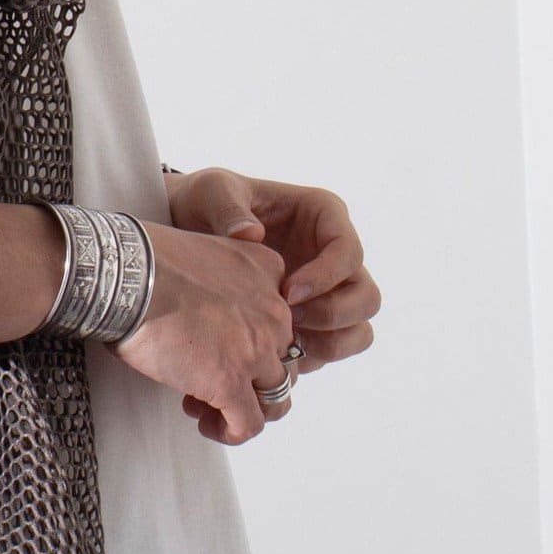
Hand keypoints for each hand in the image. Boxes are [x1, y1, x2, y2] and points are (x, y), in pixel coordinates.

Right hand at [109, 222, 299, 444]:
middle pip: (283, 361)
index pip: (281, 320)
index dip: (251, 342)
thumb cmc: (146, 262)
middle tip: (206, 380)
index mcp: (269, 273)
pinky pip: (249, 424)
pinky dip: (232, 432)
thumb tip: (205, 312)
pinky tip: (209, 426)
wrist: (127, 277)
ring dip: (245, 408)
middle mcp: (275, 313)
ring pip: (276, 397)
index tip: (217, 347)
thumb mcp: (206, 252)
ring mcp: (257, 350)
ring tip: (208, 409)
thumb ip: (223, 279)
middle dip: (248, 377)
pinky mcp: (231, 382)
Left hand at [164, 166, 380, 373]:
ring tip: (282, 344)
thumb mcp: (213, 192)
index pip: (349, 253)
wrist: (186, 231)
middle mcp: (334, 258)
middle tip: (288, 321)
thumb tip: (251, 234)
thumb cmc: (205, 202)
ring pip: (357, 331)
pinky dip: (306, 361)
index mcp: (324, 217)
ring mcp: (326, 293)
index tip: (287, 293)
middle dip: (332, 316)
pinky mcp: (309, 323)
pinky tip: (270, 359)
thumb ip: (229, 208)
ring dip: (327, 345)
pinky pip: (327, 351)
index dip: (326, 278)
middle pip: (366, 298)